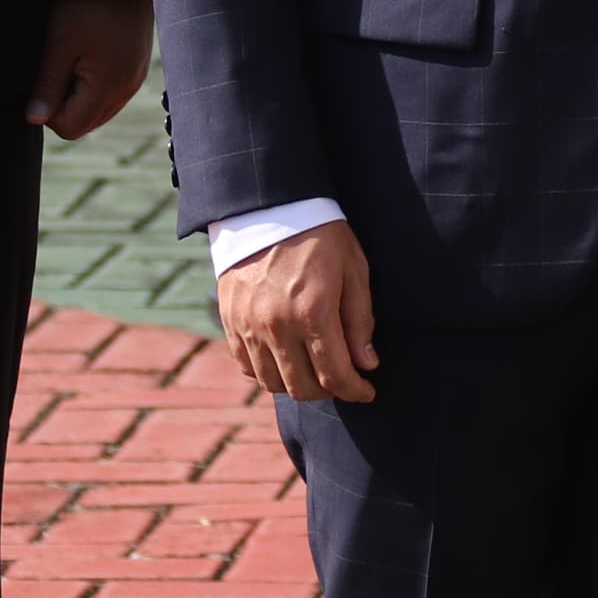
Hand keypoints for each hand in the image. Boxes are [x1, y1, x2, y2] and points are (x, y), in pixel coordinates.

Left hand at [25, 0, 154, 141]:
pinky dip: (93, 86)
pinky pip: (111, 94)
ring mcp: (135, 78)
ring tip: (70, 59)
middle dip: (63, 106)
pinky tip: (85, 56)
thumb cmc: (87, 3)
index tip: (42, 80)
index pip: (69, 128)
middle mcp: (127, 89)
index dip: (47, 111)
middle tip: (54, 69)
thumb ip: (47, 85)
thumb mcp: (60, 43)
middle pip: (85, 124)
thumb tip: (33, 119)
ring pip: (97, 110)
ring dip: (78, 96)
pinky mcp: (136, 66)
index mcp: (109, 87)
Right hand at [217, 221, 378, 403]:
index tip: (367, 391)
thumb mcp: (353, 270)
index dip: (355, 390)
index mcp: (313, 311)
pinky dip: (268, 373)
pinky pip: (247, 367)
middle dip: (329, 391)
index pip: (335, 375)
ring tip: (315, 370)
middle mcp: (277, 325)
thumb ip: (360, 321)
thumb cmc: (321, 235)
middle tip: (343, 378)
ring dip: (297, 385)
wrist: (269, 206)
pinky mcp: (230, 321)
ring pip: (273, 383)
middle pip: (303, 387)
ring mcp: (249, 325)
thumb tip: (367, 365)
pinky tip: (285, 359)